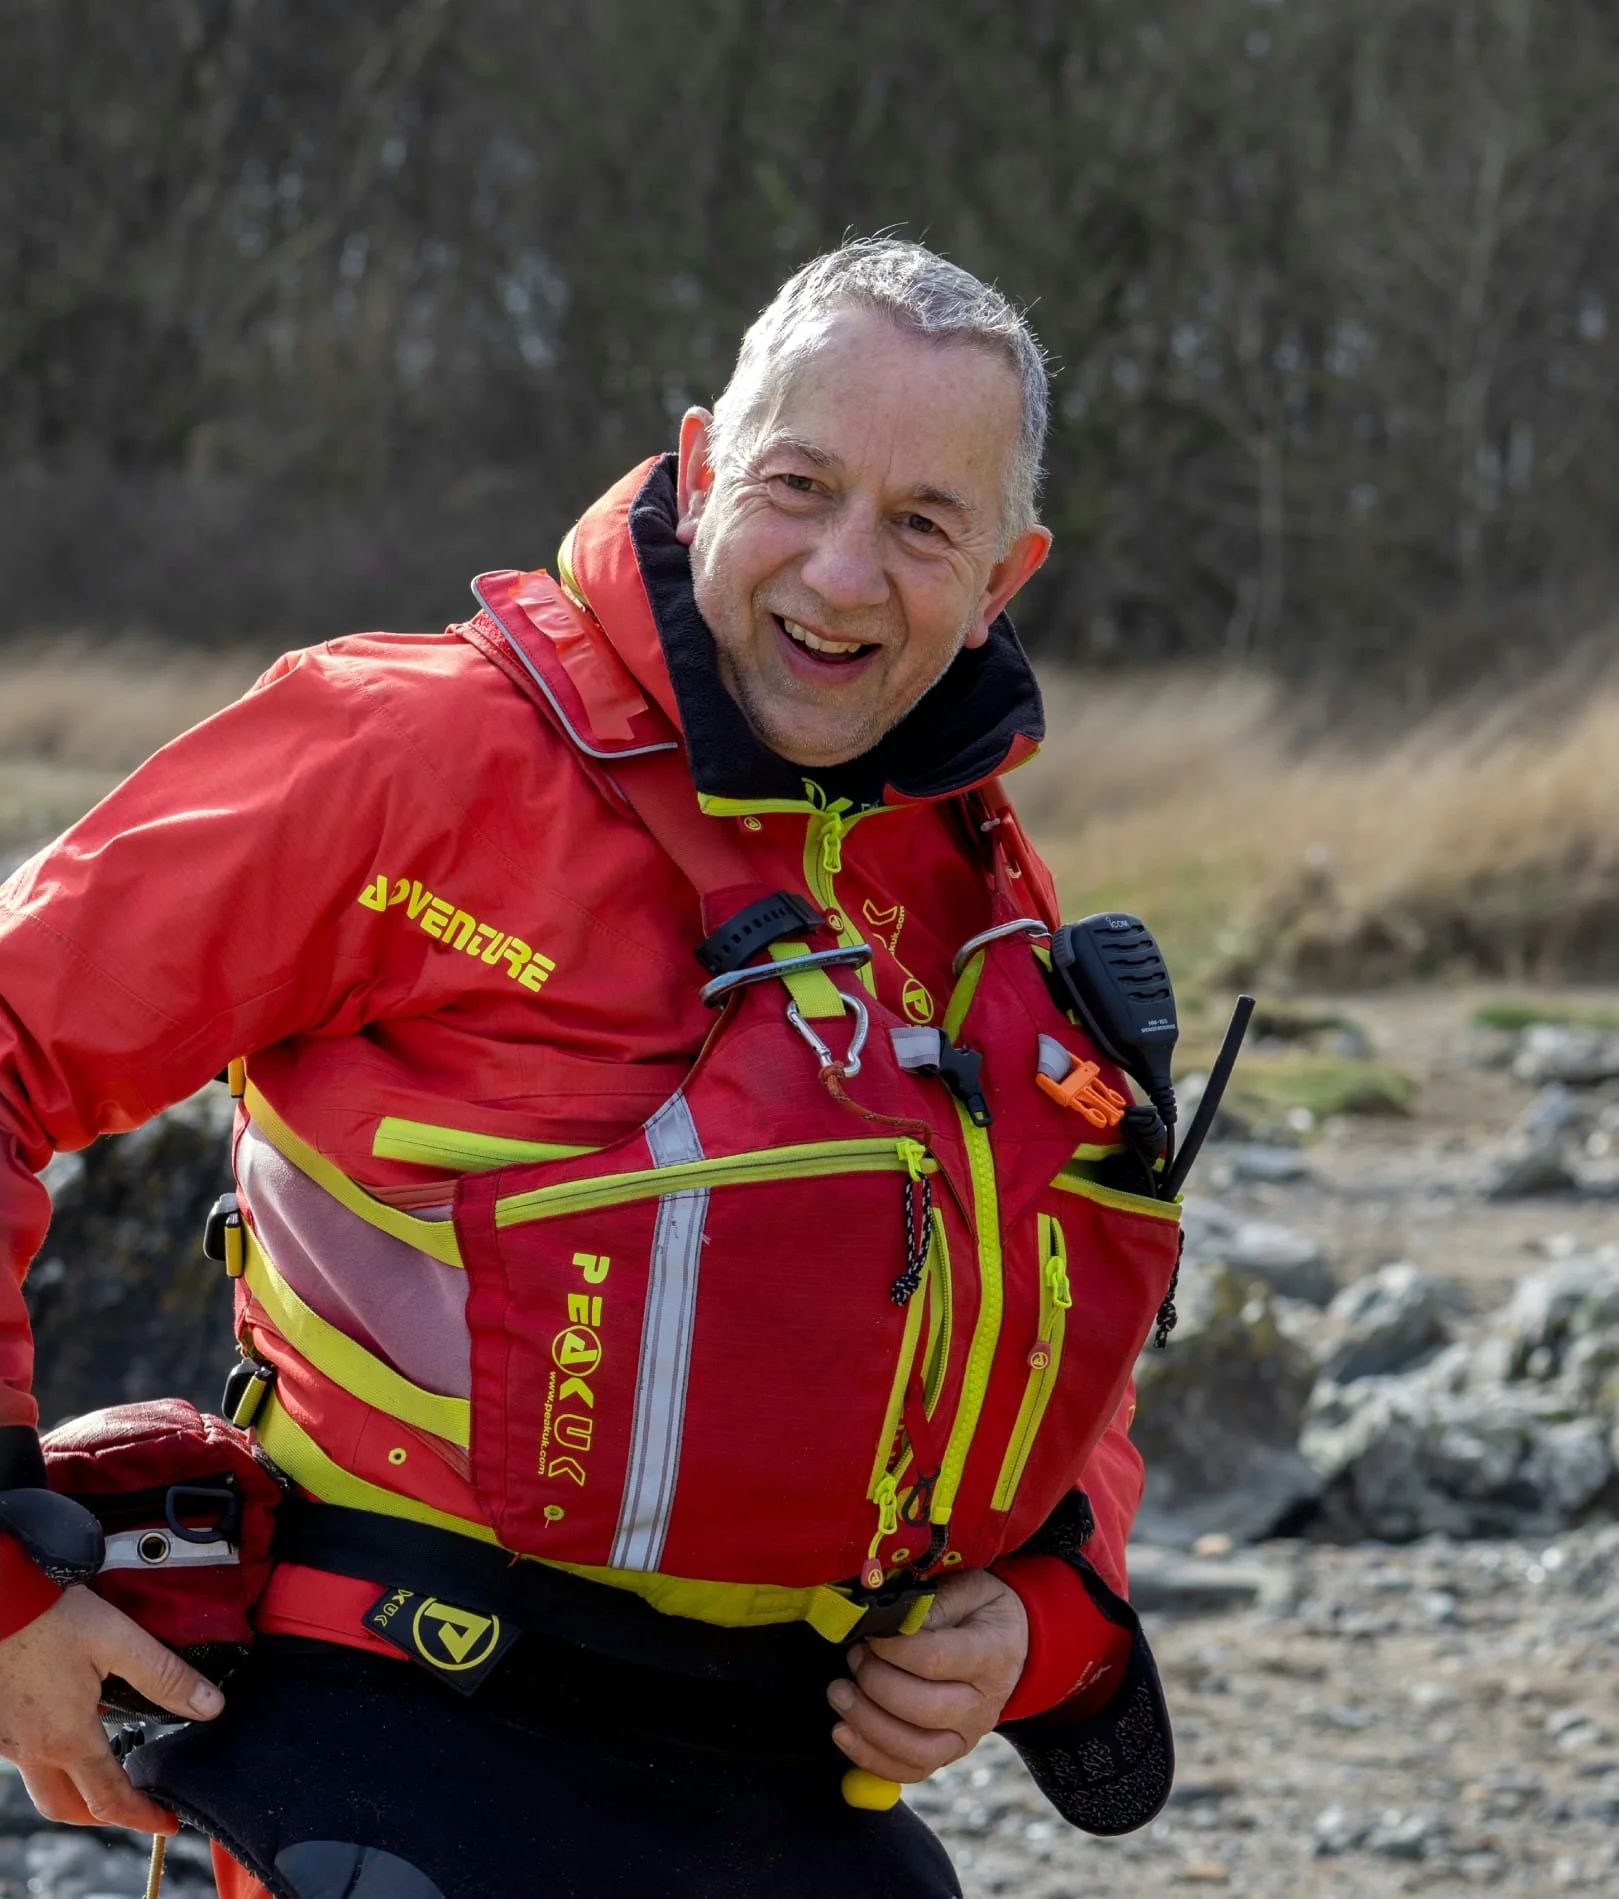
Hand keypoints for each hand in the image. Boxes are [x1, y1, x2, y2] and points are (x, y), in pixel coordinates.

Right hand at [0, 1585, 223, 1832]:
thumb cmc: (51, 1618)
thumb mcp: (120, 1640)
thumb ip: (166, 1676)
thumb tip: (211, 1707)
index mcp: (68, 1738)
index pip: (110, 1798)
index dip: (142, 1816)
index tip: (167, 1823)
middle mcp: (33, 1749)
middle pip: (68, 1807)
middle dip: (104, 1815)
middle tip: (136, 1808)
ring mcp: (9, 1740)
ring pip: (43, 1786)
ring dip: (75, 1792)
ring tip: (105, 1773)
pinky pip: (26, 1758)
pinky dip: (53, 1760)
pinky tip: (69, 1730)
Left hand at [827, 1567, 1027, 1783]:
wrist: (1014, 1645)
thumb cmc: (982, 1610)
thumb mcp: (969, 1587)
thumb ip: (934, 1601)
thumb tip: (892, 1621)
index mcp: (991, 1655)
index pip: (934, 1660)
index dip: (891, 1649)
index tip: (869, 1633)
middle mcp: (982, 1704)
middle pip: (921, 1709)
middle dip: (874, 1683)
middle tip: (854, 1657)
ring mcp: (967, 1735)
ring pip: (914, 1749)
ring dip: (866, 1724)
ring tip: (840, 1693)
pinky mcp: (949, 1753)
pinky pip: (910, 1771)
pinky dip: (872, 1759)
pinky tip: (844, 1732)